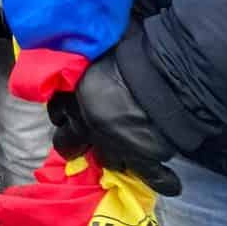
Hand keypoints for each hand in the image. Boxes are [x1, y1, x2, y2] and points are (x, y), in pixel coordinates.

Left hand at [47, 54, 182, 196]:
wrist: (162, 76)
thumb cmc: (134, 52)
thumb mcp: (103, 49)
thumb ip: (93, 57)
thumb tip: (91, 41)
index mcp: (77, 93)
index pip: (57, 108)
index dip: (61, 112)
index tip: (65, 114)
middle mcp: (89, 123)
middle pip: (69, 143)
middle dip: (74, 144)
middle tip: (81, 144)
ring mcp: (115, 144)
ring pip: (108, 160)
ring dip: (116, 157)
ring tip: (126, 154)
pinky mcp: (143, 158)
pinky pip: (152, 177)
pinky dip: (164, 181)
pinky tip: (170, 184)